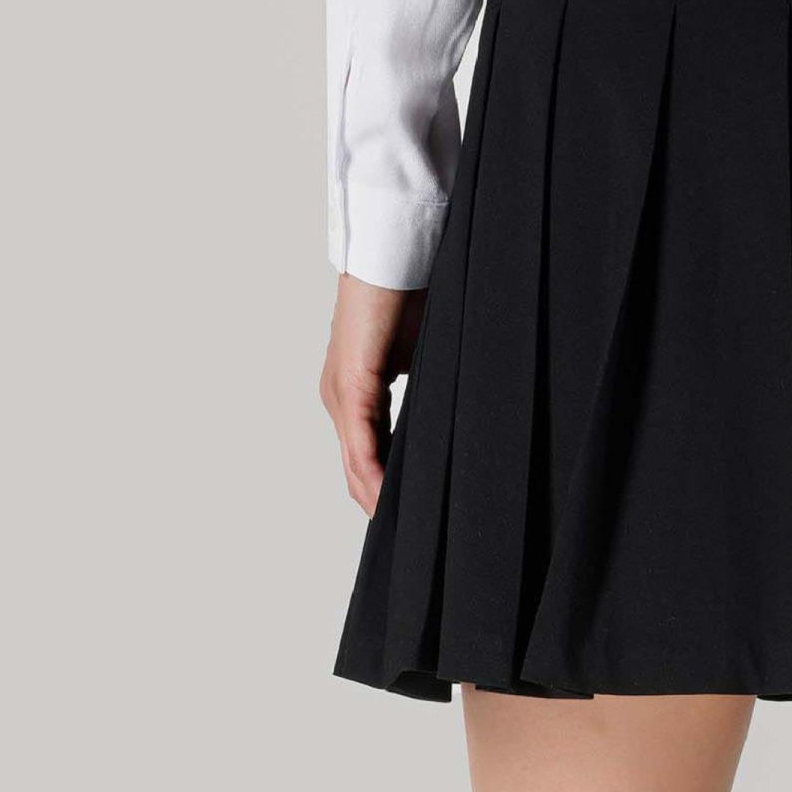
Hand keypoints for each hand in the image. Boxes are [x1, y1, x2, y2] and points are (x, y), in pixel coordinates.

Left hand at [319, 274, 427, 514]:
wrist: (395, 253)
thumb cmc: (414, 293)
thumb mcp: (424, 360)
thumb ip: (427, 395)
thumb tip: (452, 425)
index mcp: (356, 393)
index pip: (368, 458)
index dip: (387, 492)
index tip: (413, 520)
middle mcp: (340, 398)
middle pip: (357, 472)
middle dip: (383, 506)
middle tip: (415, 538)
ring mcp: (341, 394)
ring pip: (357, 466)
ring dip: (379, 501)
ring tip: (410, 531)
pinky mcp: (351, 386)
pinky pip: (361, 446)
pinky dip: (375, 477)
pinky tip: (392, 502)